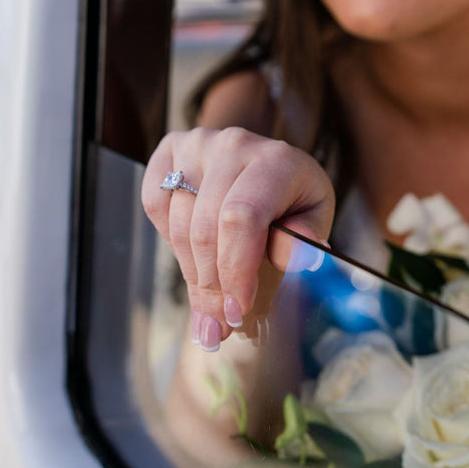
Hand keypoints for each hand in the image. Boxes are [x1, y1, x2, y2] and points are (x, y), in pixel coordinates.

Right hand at [142, 127, 334, 351]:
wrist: (269, 161)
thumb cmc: (294, 197)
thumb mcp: (314, 218)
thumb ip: (304, 239)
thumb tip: (292, 256)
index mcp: (277, 160)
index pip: (241, 218)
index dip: (234, 270)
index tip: (236, 312)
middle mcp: (234, 144)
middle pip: (205, 228)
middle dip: (211, 286)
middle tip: (218, 324)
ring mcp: (198, 143)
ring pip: (178, 223)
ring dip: (192, 273)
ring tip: (207, 305)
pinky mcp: (171, 148)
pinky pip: (154, 202)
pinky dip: (167, 237)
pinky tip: (191, 253)